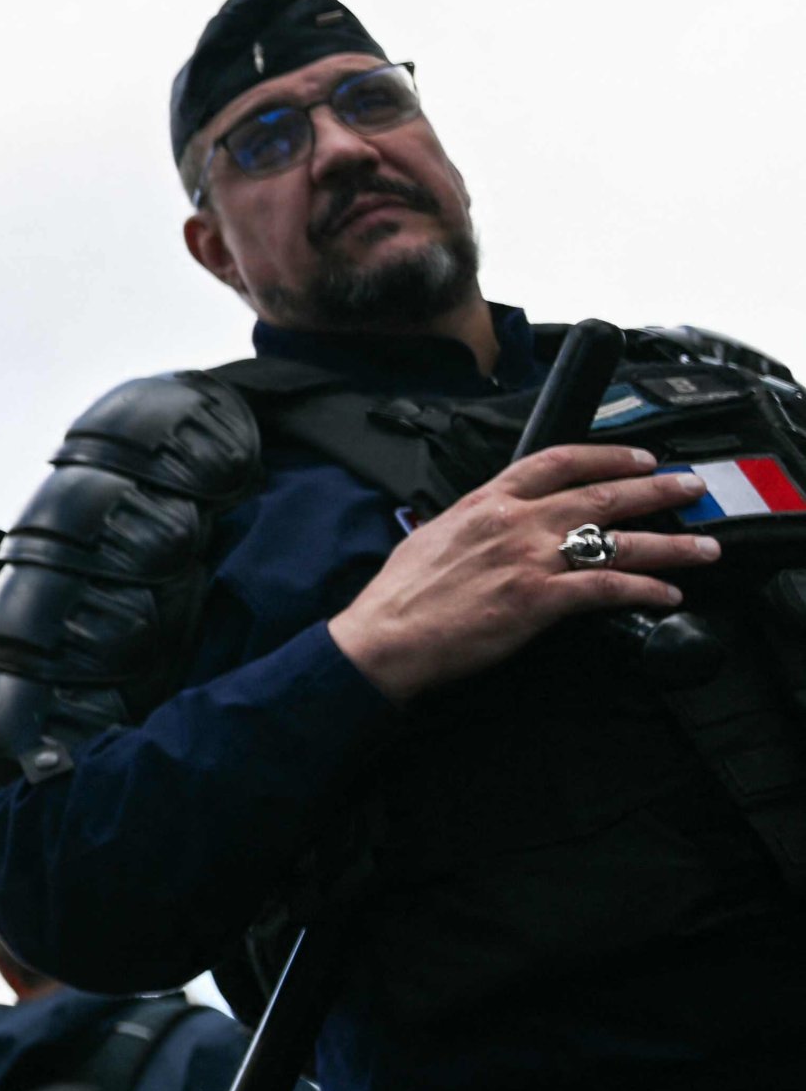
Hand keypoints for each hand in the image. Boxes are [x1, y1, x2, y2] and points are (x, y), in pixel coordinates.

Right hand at [326, 442, 716, 702]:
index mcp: (486, 502)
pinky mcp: (539, 601)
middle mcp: (513, 523)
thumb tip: (502, 523)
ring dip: (670, 543)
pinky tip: (667, 593)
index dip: (606, 455)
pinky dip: (644, 589)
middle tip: (691, 487)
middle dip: (656, 489)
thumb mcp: (437, 535)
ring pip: (616, 541)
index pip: (556, 461)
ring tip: (703, 547)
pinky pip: (607, 589)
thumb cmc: (402, 594)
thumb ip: (478, 523)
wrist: (387, 635)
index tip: (638, 457)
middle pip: (601, 495)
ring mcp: (529, 560)